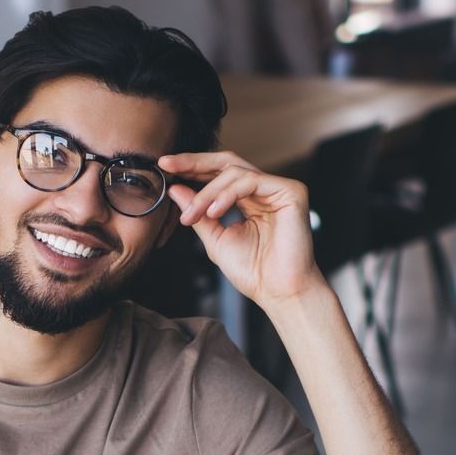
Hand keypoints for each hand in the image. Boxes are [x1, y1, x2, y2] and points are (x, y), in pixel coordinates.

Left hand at [160, 151, 324, 307]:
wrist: (278, 292)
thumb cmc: (253, 271)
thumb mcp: (216, 239)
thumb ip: (198, 213)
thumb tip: (175, 189)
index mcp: (249, 199)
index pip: (218, 174)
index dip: (192, 168)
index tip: (165, 168)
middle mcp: (264, 190)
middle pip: (226, 162)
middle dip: (194, 162)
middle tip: (168, 165)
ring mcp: (278, 188)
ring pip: (234, 172)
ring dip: (206, 193)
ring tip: (192, 215)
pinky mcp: (291, 191)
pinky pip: (250, 181)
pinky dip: (227, 195)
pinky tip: (213, 212)